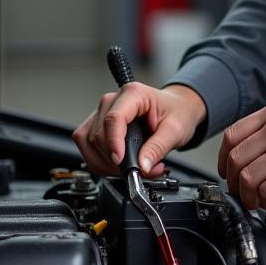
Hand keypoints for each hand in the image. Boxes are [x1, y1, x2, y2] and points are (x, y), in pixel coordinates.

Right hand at [73, 83, 205, 176]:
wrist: (177, 109)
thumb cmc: (176, 112)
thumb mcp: (175, 130)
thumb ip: (158, 148)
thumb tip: (142, 166)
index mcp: (133, 94)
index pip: (113, 119)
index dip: (114, 143)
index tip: (120, 162)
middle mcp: (113, 101)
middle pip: (99, 135)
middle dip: (116, 160)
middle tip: (142, 170)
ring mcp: (102, 113)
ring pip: (89, 144)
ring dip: (107, 164)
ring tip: (134, 167)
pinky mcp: (97, 126)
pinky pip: (88, 148)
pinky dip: (102, 163)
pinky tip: (120, 165)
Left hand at [217, 100, 265, 209]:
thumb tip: (238, 159)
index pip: (232, 135)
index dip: (224, 159)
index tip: (228, 173)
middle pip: (235, 158)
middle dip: (235, 183)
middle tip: (244, 193)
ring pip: (247, 178)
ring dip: (250, 196)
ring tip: (262, 199)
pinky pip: (264, 192)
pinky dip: (265, 202)